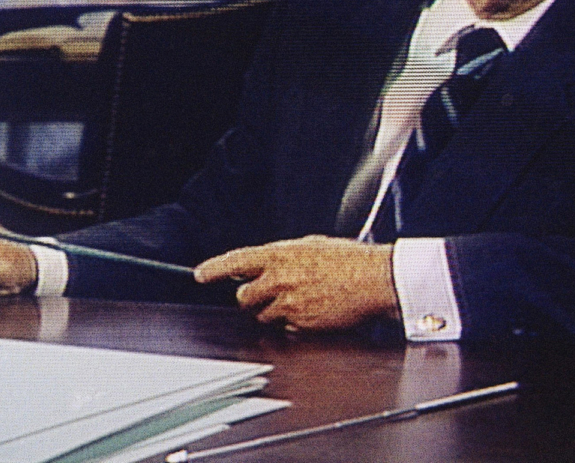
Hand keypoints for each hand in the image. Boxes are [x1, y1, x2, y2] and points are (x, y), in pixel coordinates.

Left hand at [194, 236, 398, 331]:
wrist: (374, 279)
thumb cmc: (348, 260)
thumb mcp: (310, 246)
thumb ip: (283, 256)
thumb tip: (266, 263)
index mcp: (279, 254)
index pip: (236, 260)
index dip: (214, 268)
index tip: (200, 274)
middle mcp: (279, 278)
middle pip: (244, 297)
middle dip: (251, 298)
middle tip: (269, 294)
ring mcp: (288, 302)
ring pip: (263, 316)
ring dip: (274, 312)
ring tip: (300, 300)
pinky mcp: (301, 323)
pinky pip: (286, 329)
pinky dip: (294, 324)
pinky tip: (313, 311)